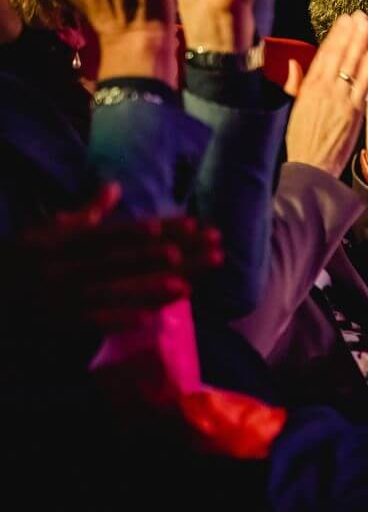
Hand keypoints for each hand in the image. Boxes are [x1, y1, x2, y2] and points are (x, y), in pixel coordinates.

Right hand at [6, 183, 221, 333]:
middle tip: (203, 250)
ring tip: (185, 287)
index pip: (114, 234)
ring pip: (110, 291)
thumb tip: (115, 187)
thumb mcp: (46, 234)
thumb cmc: (19, 263)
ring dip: (147, 289)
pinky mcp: (55, 324)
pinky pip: (88, 323)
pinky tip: (144, 320)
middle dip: (164, 255)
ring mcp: (60, 297)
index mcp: (63, 242)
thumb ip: (85, 214)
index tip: (187, 224)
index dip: (150, 229)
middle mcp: (64, 266)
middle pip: (121, 260)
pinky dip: (114, 321)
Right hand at [283, 13, 367, 175]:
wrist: (311, 164)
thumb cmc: (301, 139)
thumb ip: (295, 84)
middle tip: (360, 16)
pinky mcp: (353, 110)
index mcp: (307, 87)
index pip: (323, 54)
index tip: (343, 21)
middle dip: (350, 33)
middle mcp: (324, 89)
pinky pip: (364, 83)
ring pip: (352, 64)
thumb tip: (294, 65)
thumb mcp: (293, 108)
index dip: (335, 36)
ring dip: (361, 42)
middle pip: (339, 54)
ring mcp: (340, 98)